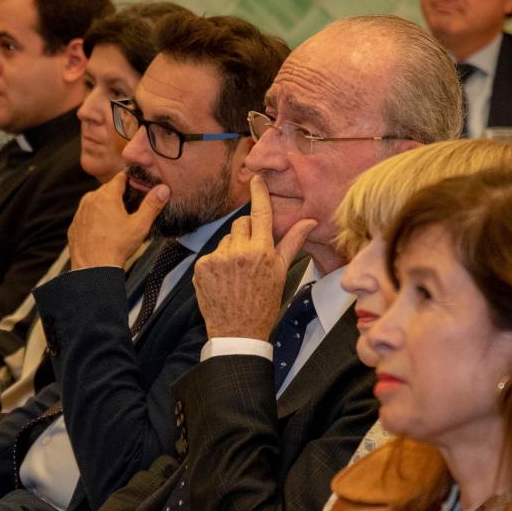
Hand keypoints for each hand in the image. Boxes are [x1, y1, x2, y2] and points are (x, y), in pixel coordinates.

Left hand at [67, 173, 169, 270]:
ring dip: (106, 207)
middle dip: (119, 195)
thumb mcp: (140, 225)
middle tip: (131, 207)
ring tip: (117, 222)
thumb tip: (163, 189)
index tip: (138, 187)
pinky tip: (104, 232)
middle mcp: (90, 200)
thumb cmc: (116, 246)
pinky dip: (95, 220)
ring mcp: (80, 213)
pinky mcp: (74, 226)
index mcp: (106, 195)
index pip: (120, 177)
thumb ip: (152, 205)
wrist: (93, 268)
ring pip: (96, 202)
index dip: (131, 180)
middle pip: (108, 190)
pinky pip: (87, 216)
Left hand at [192, 177, 313, 339]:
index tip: (256, 178)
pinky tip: (224, 280)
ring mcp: (218, 259)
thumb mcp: (280, 272)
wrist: (238, 332)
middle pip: (242, 223)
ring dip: (232, 248)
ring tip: (238, 272)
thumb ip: (292, 243)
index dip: (259, 193)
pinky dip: (217, 262)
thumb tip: (309, 221)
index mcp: (262, 251)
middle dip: (248, 232)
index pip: (261, 213)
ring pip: (226, 239)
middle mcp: (239, 252)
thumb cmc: (263, 304)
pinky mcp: (202, 267)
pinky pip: (211, 253)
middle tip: (252, 254)